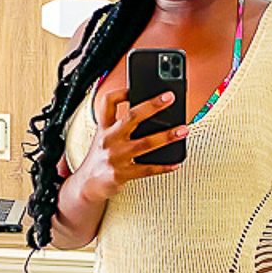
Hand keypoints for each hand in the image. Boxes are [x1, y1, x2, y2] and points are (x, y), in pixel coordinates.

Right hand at [77, 83, 188, 202]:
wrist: (88, 185)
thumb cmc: (101, 157)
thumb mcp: (104, 137)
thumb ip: (120, 125)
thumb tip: (152, 114)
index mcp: (104, 127)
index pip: (108, 102)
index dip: (122, 92)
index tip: (136, 87)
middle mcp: (108, 139)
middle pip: (131, 117)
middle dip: (153, 106)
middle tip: (170, 98)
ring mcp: (115, 157)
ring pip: (145, 143)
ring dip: (167, 136)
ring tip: (183, 130)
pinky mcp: (121, 174)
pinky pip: (147, 169)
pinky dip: (163, 167)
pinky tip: (175, 163)